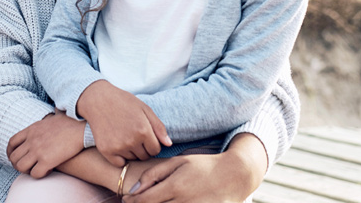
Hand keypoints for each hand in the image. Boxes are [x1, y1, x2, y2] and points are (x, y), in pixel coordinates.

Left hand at [7, 111, 85, 177]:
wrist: (82, 127)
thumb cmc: (71, 123)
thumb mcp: (51, 119)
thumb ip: (45, 122)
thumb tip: (53, 115)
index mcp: (31, 130)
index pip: (12, 143)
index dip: (10, 153)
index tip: (15, 158)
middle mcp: (31, 140)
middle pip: (14, 157)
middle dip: (17, 165)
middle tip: (27, 168)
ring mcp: (38, 150)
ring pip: (21, 167)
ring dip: (26, 171)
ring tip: (36, 170)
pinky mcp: (47, 160)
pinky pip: (35, 174)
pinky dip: (39, 175)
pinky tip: (48, 171)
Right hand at [76, 80, 170, 165]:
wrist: (97, 99)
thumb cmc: (123, 102)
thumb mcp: (144, 109)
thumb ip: (159, 127)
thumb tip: (169, 144)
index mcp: (144, 131)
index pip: (155, 150)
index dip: (152, 144)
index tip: (145, 136)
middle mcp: (131, 141)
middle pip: (144, 156)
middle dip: (142, 148)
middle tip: (133, 135)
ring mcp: (118, 147)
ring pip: (132, 159)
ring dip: (131, 152)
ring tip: (124, 136)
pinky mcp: (106, 150)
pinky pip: (119, 163)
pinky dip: (119, 157)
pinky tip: (116, 144)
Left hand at [124, 141, 262, 202]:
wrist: (234, 176)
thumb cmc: (203, 166)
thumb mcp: (178, 162)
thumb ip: (154, 173)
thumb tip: (134, 188)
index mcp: (175, 186)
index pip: (144, 200)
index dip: (132, 201)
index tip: (126, 199)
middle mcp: (183, 202)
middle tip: (134, 202)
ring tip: (151, 201)